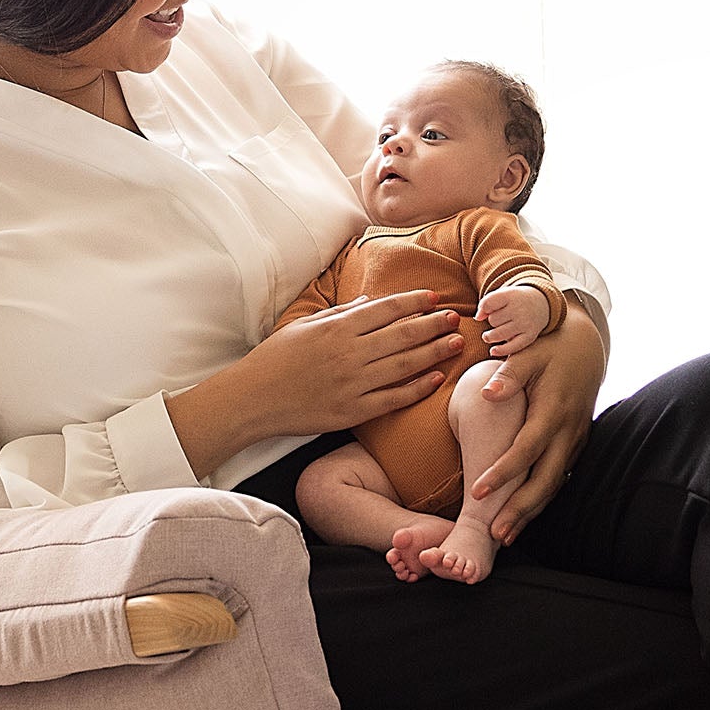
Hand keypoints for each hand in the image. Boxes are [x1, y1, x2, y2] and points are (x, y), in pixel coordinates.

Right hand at [166, 289, 469, 476]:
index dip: (413, 303)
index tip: (434, 298)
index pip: (384, 310)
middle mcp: (348, 354)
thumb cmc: (274, 360)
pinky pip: (393, 399)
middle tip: (457, 318)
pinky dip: (417, 388)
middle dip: (432, 325)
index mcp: (336, 329)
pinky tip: (436, 379)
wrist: (252, 400)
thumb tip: (371, 302)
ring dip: (434, 353)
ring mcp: (352, 384)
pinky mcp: (352, 411)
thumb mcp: (303, 326)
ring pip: (404, 365)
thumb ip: (339, 312)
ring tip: (456, 343)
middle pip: (401, 335)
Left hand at [468, 309, 605, 543]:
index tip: (477, 491)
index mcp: (552, 410)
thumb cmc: (549, 348)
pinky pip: (558, 478)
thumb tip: (489, 393)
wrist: (585, 346)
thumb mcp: (529, 352)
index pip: (526, 449)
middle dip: (520, 509)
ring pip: (554, 484)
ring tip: (503, 536)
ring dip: (530, 512)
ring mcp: (574, 440)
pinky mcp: (575, 445)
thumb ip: (509, 374)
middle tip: (494, 533)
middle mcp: (567, 431)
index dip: (503, 472)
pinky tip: (521, 518)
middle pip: (545, 479)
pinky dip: (540, 500)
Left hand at [478, 281, 551, 358]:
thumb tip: (477, 318)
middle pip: (492, 320)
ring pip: (498, 334)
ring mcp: (525, 324)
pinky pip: (512, 347)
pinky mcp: (529, 337)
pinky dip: (500, 350)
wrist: (540, 304)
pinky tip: (493, 351)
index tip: (489, 309)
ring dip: (491, 336)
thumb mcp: (502, 295)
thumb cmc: (515, 301)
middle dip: (493, 320)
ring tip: (490, 335)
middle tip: (501, 319)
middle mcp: (520, 309)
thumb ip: (486, 303)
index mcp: (512, 295)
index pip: (488, 304)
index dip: (484, 308)